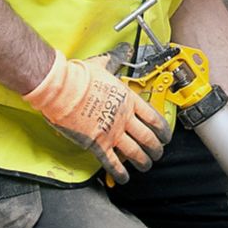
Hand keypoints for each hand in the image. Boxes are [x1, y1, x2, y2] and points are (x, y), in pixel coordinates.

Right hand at [23, 49, 169, 183]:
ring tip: (146, 166)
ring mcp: (112, 132)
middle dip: (156, 149)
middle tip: (157, 153)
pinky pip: (112, 163)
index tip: (166, 136)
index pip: (153, 118)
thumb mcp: (103, 64)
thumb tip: (124, 49)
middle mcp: (124, 118)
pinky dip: (120, 173)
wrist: (61, 88)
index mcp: (128, 99)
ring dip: (143, 161)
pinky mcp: (97, 144)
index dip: (163, 130)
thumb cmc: (80, 76)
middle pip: (148, 138)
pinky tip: (124, 178)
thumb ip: (116, 58)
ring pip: (135, 152)